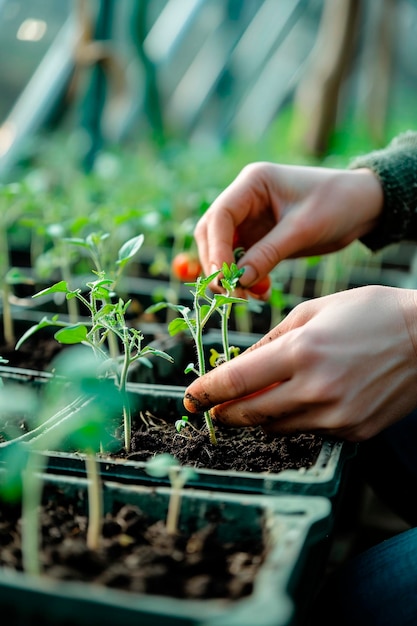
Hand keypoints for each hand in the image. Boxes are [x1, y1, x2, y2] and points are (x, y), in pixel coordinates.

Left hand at [184, 286, 416, 440]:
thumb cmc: (370, 313)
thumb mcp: (314, 310)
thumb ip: (272, 339)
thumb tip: (242, 364)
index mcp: (301, 351)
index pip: (236, 381)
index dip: (206, 391)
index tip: (190, 398)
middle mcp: (315, 389)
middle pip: (249, 413)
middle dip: (224, 413)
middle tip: (212, 410)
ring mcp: (336, 415)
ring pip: (276, 427)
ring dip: (258, 417)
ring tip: (252, 403)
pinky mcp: (353, 431)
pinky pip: (309, 431)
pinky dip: (295, 419)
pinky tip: (301, 401)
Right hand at [194, 163, 382, 296]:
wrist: (364, 205)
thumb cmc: (337, 204)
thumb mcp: (303, 229)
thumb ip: (268, 253)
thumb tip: (239, 281)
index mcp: (253, 183)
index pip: (219, 216)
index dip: (216, 248)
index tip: (223, 277)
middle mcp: (245, 199)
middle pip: (213, 233)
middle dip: (218, 264)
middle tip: (230, 292)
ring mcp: (251, 219)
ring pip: (224, 250)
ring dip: (231, 275)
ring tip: (247, 296)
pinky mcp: (260, 237)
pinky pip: (242, 260)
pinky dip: (246, 277)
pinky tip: (260, 291)